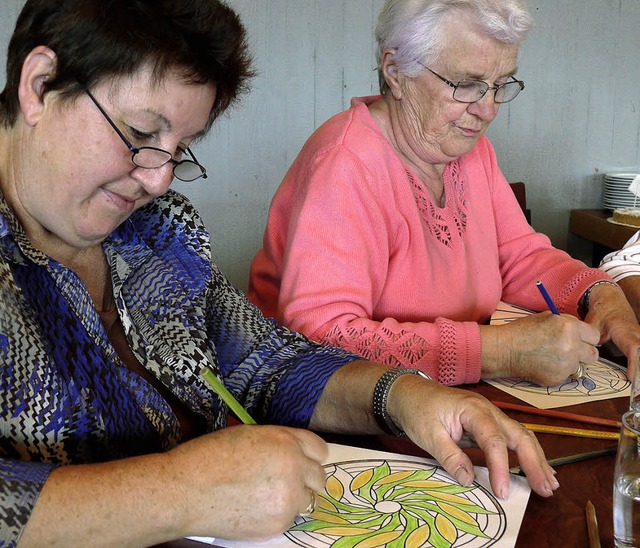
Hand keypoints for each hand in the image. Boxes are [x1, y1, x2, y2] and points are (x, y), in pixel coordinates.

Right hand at [168, 425, 327, 539]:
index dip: (309, 456)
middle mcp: (293, 467)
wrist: (184, 491)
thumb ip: (277, 442)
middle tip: (282, 482)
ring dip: (294, 498)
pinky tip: (254, 509)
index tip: (302, 462)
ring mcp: (288, 498)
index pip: (319, 449)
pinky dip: (277, 515)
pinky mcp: (278, 523)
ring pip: (307, 500)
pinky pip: (290, 519)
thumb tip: (293, 453)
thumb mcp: (248, 434)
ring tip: (266, 496)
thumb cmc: (208, 457)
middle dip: (304, 479)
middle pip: (318, 476)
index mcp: (285, 440)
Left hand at [387, 375, 558, 498]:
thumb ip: (449, 456)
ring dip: (536, 459)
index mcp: (472, 410)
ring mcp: (490, 415)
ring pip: (521, 435)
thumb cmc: (417, 410)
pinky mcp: (488, 423)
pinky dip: (527, 453)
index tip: (502, 492)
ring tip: (550, 483)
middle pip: (519, 435)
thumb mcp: (427, 434)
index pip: (494, 440)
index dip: (501, 467)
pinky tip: (536, 469)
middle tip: (545, 489)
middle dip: (534, 463)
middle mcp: (488, 410)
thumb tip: (469, 480)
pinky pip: (512, 437)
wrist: (409, 392)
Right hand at [480, 312, 599, 384]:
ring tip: (552, 357)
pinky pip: (566, 375)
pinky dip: (558, 371)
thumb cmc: (523, 331)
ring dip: (570, 363)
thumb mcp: (547, 318)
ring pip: (580, 366)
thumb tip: (582, 332)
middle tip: (570, 350)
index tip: (580, 339)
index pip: (595, 336)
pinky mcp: (559, 378)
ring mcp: (566, 364)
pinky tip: (544, 364)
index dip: (587, 337)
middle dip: (584, 353)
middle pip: (593, 354)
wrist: (505, 350)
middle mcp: (572, 346)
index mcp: (570, 327)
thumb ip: (567, 323)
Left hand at [583, 282, 639, 378]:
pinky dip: (638, 366)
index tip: (632, 378)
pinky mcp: (638, 343)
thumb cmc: (602, 311)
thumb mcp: (593, 322)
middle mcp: (637, 336)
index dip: (635, 364)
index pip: (635, 349)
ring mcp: (639, 340)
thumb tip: (582, 351)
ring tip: (637, 387)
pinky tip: (637, 379)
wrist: (611, 300)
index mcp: (626, 331)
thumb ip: (589, 337)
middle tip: (637, 389)